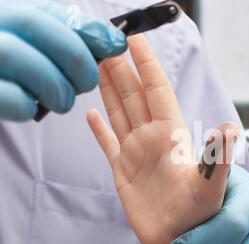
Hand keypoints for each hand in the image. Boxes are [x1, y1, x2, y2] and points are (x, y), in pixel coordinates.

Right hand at [0, 0, 126, 120]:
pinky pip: (11, 97)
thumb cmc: (12, 65)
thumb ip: (70, 35)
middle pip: (38, 27)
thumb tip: (116, 41)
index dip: (91, 30)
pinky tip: (31, 106)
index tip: (117, 45)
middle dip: (76, 57)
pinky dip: (29, 105)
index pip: (55, 12)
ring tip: (61, 100)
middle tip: (87, 81)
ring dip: (57, 88)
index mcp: (9, 10)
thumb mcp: (36, 41)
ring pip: (25, 61)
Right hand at [87, 34, 239, 243]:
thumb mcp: (211, 184)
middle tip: (106, 42)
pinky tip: (90, 114)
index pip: (157, 90)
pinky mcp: (123, 172)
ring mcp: (136, 154)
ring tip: (97, 67)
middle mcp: (152, 138)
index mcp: (170, 134)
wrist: (182, 240)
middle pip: (133, 95)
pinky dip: (99, 130)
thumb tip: (230, 128)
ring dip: (109, 90)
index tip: (135, 39)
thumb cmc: (201, 214)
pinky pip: (108, 144)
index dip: (147, 64)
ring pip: (120, 113)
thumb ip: (218, 156)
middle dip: (121, 69)